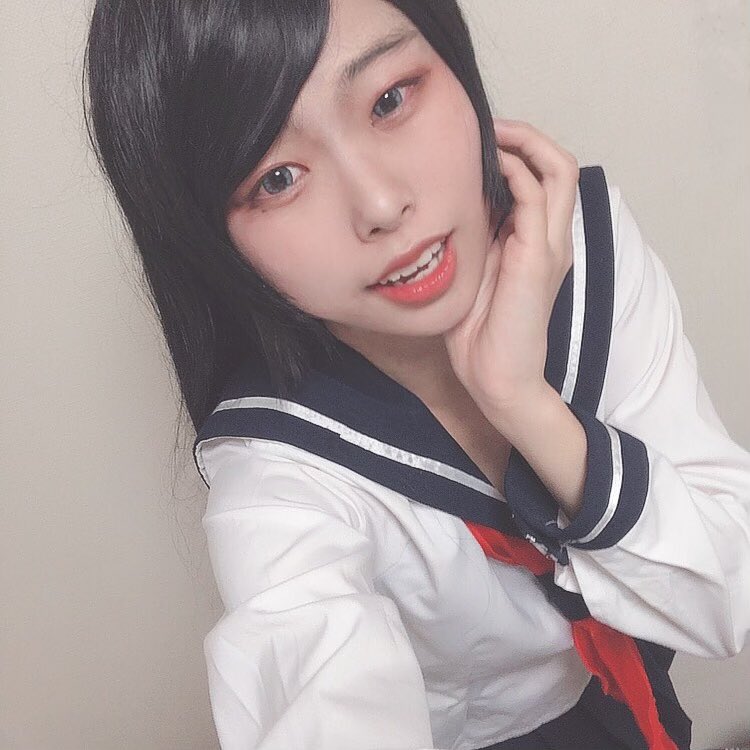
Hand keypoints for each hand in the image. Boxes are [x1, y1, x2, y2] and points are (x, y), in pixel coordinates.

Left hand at [443, 118, 578, 418]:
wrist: (496, 378)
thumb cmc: (480, 333)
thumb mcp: (472, 272)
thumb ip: (474, 237)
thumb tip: (448, 201)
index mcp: (536, 241)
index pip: (541, 177)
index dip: (515, 150)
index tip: (477, 140)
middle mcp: (551, 237)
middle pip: (558, 164)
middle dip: (525, 135)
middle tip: (487, 126)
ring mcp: (550, 245)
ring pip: (558, 169)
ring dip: (524, 142)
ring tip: (489, 133)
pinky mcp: (538, 257)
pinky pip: (536, 196)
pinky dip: (515, 170)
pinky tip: (487, 165)